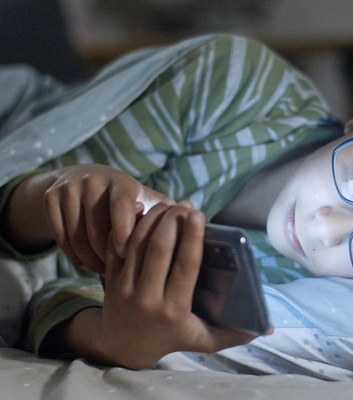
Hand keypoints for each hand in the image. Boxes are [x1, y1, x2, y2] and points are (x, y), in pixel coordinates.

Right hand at [45, 164, 173, 272]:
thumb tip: (194, 224)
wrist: (82, 177)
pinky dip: (73, 255)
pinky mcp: (51, 197)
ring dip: (91, 260)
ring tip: (105, 270)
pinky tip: (87, 263)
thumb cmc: (127, 198)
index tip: (126, 253)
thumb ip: (165, 213)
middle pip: (96, 229)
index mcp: (122, 182)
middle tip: (120, 272)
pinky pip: (60, 237)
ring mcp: (70, 188)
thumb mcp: (145, 198)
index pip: (121, 206)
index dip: (124, 231)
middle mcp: (94, 180)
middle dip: (108, 256)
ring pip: (77, 237)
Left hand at [66, 202, 256, 368]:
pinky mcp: (109, 279)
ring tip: (170, 204)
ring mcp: (124, 288)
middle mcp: (148, 297)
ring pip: (137, 244)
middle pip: (159, 249)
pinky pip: (117, 246)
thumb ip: (233, 335)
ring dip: (154, 219)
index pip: (185, 267)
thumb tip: (268, 329)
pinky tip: (145, 210)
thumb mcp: (202, 341)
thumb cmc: (170, 339)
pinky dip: (130, 226)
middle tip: (186, 206)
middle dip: (173, 221)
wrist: (123, 348)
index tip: (199, 215)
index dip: (192, 238)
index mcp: (174, 309)